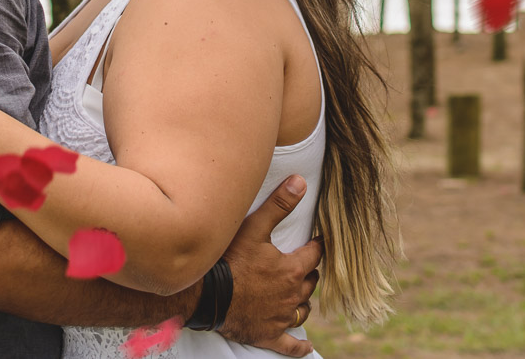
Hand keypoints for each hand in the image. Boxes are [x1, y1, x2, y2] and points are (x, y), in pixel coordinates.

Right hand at [217, 175, 321, 356]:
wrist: (208, 296)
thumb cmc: (229, 260)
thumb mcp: (253, 228)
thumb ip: (278, 205)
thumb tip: (301, 182)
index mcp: (292, 269)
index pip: (313, 255)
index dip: (315, 246)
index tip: (316, 241)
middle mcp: (292, 294)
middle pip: (310, 283)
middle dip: (308, 273)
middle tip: (302, 265)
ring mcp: (281, 317)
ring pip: (302, 310)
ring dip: (302, 301)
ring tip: (298, 294)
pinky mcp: (269, 334)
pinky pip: (290, 345)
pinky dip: (299, 345)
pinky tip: (305, 346)